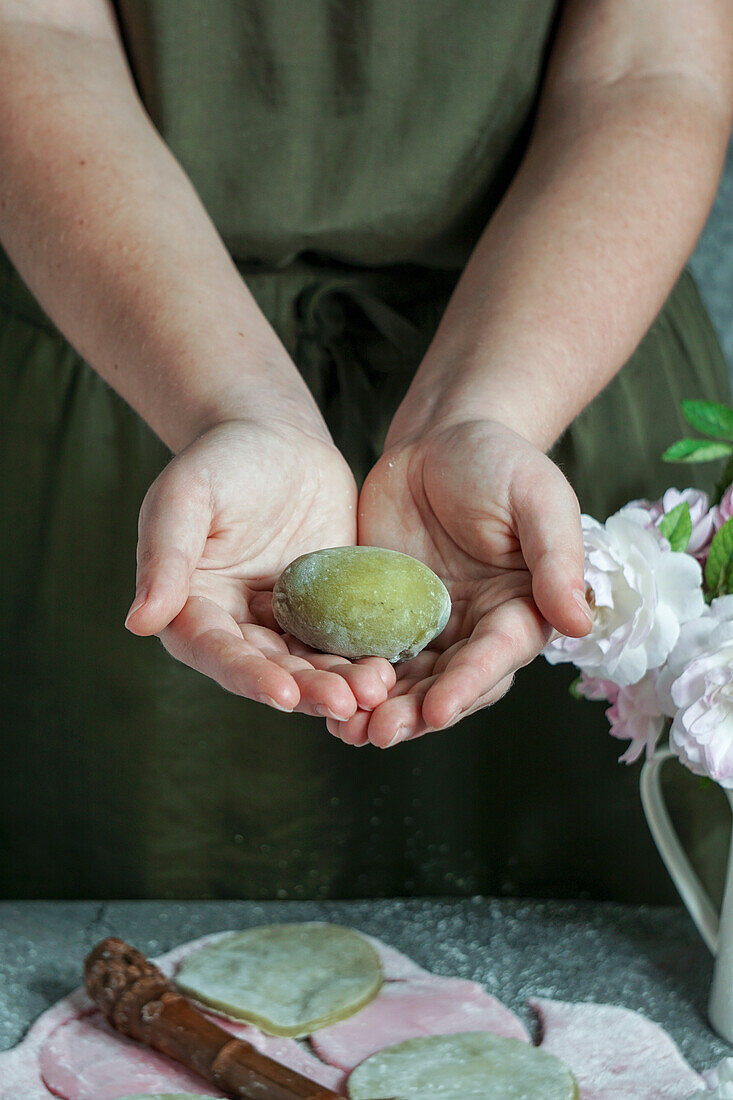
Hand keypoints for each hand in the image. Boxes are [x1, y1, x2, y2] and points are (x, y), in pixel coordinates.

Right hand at [125, 419, 395, 718]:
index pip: (217, 653)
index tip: (282, 693)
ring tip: (376, 691)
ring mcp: (286, 621)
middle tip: (346, 702)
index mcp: (193, 609)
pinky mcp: (328, 611)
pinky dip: (365, 656)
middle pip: (271, 670)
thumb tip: (140, 621)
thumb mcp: (186, 496)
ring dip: (341, 683)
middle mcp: (238, 626)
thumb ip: (165, 557)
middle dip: (307, 689)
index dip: (249, 676)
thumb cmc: (221, 460)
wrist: (278, 437)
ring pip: (312, 665)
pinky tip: (393, 668)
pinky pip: (345, 641)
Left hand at [328, 419, 591, 746]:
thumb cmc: (500, 461)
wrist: (438, 438)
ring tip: (346, 731)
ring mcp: (427, 627)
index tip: (438, 712)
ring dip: (378, 709)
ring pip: (405, 682)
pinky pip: (366, 653)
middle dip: (415, 713)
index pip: (495, 657)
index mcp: (519, 611)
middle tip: (379, 733)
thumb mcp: (538, 498)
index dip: (467, 686)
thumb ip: (557, 557)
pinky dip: (348, 677)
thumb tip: (579, 622)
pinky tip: (321, 694)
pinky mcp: (383, 616)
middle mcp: (475, 630)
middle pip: (447, 684)